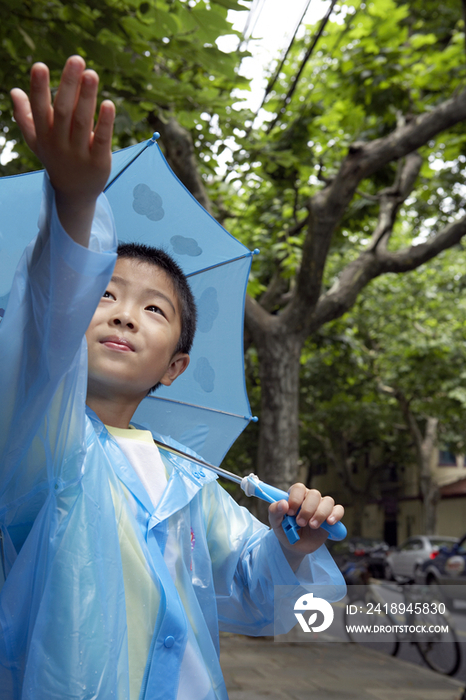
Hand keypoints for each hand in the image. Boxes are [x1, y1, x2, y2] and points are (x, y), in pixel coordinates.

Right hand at [10, 56, 114, 243]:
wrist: (74, 194)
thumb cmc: (56, 160)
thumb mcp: (38, 141)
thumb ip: (26, 117)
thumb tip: (14, 91)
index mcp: (44, 135)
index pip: (39, 109)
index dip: (39, 88)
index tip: (40, 66)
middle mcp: (60, 143)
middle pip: (63, 112)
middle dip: (69, 85)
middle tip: (77, 59)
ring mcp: (80, 154)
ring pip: (82, 123)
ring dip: (87, 98)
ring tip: (92, 74)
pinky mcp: (99, 162)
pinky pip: (102, 140)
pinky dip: (105, 122)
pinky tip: (108, 104)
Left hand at [268, 484, 343, 564]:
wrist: (295, 545)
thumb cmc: (285, 530)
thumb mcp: (276, 523)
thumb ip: (275, 511)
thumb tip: (283, 503)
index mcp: (296, 496)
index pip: (299, 488)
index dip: (295, 498)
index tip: (290, 512)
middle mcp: (310, 498)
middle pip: (314, 494)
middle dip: (307, 509)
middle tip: (300, 522)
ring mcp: (322, 506)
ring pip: (327, 501)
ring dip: (320, 513)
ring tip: (312, 526)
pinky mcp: (331, 516)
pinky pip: (339, 509)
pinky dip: (336, 514)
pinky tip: (329, 522)